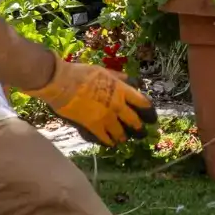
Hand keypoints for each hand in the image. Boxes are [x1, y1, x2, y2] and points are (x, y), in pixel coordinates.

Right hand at [27, 57, 155, 146]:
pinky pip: (105, 138)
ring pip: (121, 133)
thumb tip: (129, 79)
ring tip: (124, 139)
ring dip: (123, 137)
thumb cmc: (81, 73)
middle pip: (134, 121)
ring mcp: (106, 117)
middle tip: (141, 133)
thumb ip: (118, 77)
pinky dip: (108, 142)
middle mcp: (118, 105)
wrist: (62, 82)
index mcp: (121, 90)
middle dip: (139, 129)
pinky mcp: (93, 126)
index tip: (152, 117)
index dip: (149, 112)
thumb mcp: (103, 71)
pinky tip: (110, 143)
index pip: (142, 103)